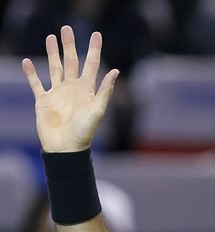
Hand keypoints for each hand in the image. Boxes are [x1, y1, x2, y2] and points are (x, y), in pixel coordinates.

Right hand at [22, 26, 118, 151]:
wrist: (66, 148)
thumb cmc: (84, 132)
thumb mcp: (98, 110)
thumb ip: (105, 90)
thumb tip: (115, 71)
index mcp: (87, 89)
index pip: (91, 64)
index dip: (94, 49)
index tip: (96, 35)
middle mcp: (72, 88)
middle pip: (71, 61)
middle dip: (70, 45)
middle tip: (67, 28)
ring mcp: (57, 93)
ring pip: (54, 68)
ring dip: (52, 53)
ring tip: (51, 37)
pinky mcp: (43, 100)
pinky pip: (36, 83)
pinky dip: (31, 73)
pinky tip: (27, 61)